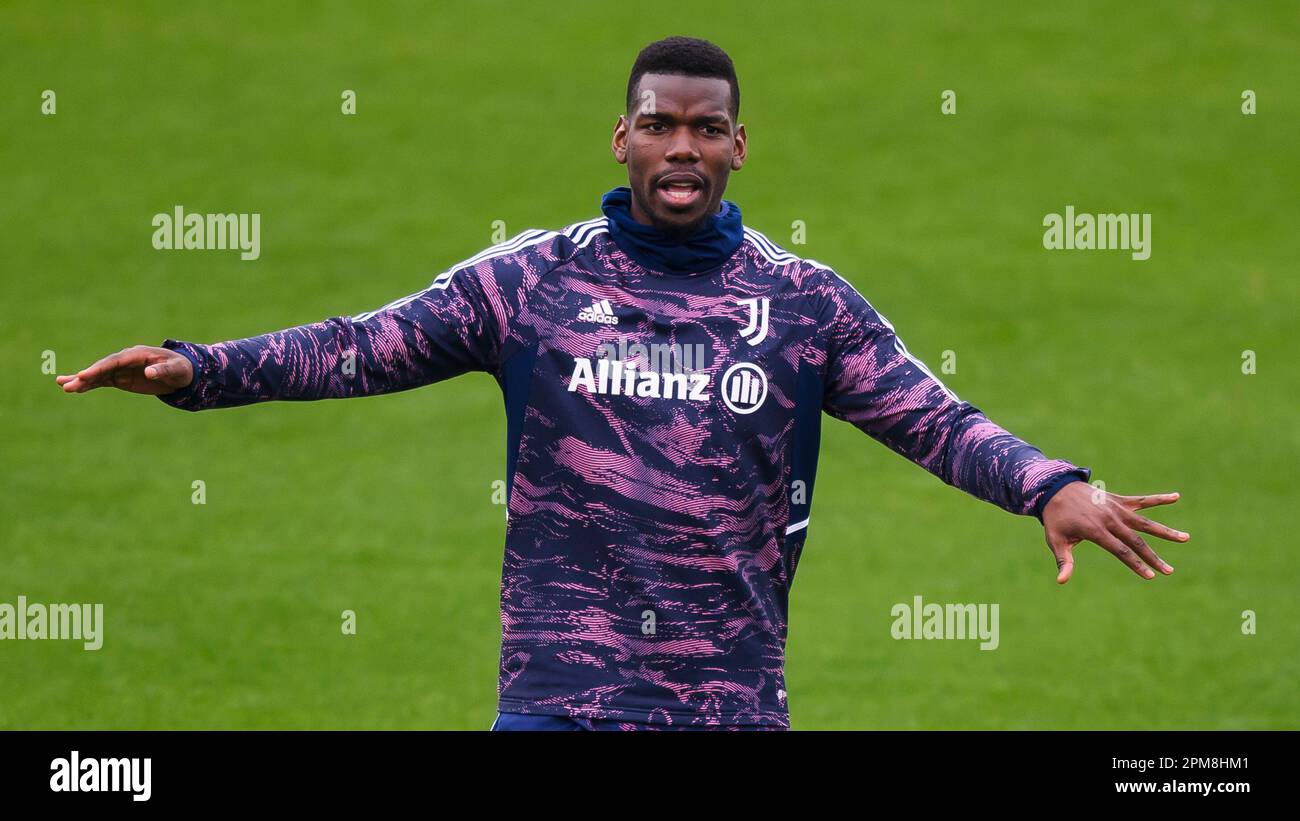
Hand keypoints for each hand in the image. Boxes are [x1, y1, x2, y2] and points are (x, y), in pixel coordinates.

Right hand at [55, 345, 192, 394]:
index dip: (100, 368)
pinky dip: (88, 385)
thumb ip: (163, 370)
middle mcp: (126, 359)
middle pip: (103, 367)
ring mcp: (121, 369)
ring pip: (98, 374)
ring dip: (82, 381)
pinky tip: (74, 389)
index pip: (116, 361)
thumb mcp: (176, 370)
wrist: (181, 374)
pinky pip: (101, 381)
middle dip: (86, 376)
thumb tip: (149, 372)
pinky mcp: (120, 378)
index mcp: (138, 354)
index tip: (85, 375)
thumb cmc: (180, 369)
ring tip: (63, 386)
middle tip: (67, 384)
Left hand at [1041, 482, 1188, 583]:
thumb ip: (1064, 561)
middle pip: (1136, 541)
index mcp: (1096, 531)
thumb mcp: (1055, 540)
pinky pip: (1142, 500)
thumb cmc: (1056, 519)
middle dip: (1153, 557)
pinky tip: (1176, 497)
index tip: (1150, 576)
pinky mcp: (1119, 500)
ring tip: (1185, 538)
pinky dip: (1159, 499)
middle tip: (1169, 571)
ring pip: (1145, 522)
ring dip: (1165, 531)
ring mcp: (1116, 508)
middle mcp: (1110, 519)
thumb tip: (1061, 581)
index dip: (1136, 564)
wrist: (1055, 489)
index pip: (1120, 551)